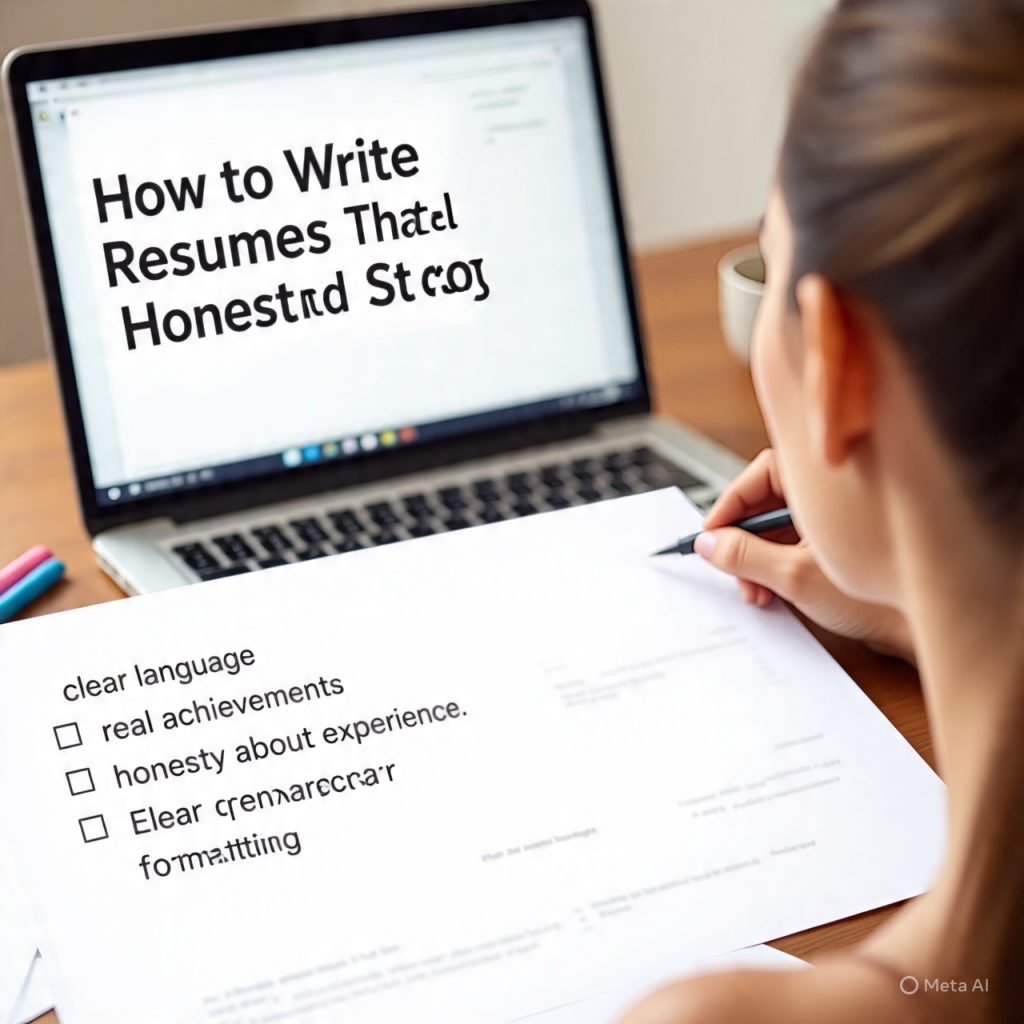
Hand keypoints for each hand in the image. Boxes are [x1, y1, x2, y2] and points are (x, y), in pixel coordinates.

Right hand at [698, 450, 913, 661]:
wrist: (925, 626)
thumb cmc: (883, 592)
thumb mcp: (795, 575)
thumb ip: (744, 557)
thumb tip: (710, 544)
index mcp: (824, 487)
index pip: (758, 478)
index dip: (728, 508)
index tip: (710, 537)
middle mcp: (830, 499)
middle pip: (764, 508)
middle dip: (742, 545)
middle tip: (732, 573)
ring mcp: (835, 524)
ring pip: (777, 532)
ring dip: (758, 563)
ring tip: (758, 594)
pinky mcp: (838, 549)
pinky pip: (793, 549)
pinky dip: (777, 570)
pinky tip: (775, 596)